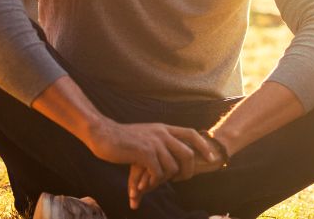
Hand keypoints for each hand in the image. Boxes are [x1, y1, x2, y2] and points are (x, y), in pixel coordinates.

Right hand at [82, 120, 215, 209]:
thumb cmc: (122, 138)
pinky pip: (159, 172)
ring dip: (164, 180)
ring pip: (172, 167)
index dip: (203, 146)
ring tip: (154, 183)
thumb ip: (159, 142)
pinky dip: (154, 181)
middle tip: (181, 180)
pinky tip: (145, 184)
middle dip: (188, 170)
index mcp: (164, 128)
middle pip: (188, 154)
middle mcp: (162, 133)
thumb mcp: (146, 134)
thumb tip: (170, 155)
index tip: (211, 158)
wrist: (101, 133)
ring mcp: (154, 142)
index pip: (191, 134)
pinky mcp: (144, 153)